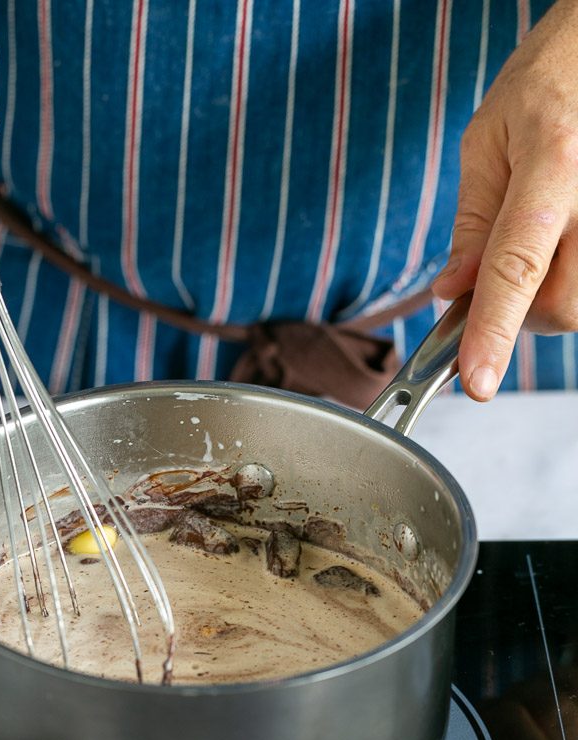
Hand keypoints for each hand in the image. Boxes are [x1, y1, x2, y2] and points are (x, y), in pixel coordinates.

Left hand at [432, 0, 577, 400]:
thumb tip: (451, 292)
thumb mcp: (488, 141)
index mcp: (554, 161)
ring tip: (535, 252)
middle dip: (520, 316)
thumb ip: (471, 222)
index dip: (493, 331)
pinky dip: (568, 285)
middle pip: (562, 304)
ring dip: (548, 302)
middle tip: (497, 284)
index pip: (516, 267)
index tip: (476, 379)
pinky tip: (560, 250)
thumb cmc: (548, 81)